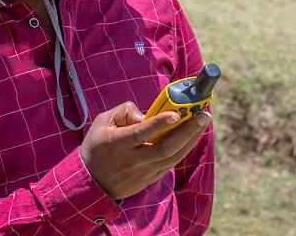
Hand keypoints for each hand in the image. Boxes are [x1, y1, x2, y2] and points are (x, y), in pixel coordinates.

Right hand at [78, 102, 209, 200]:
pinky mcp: (150, 179)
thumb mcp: (101, 122)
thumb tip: (144, 114)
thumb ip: (123, 112)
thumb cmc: (97, 146)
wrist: (92, 183)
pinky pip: (170, 164)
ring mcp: (143, 172)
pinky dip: (184, 150)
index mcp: (118, 144)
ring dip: (191, 139)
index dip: (160, 123)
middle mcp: (133, 160)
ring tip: (202, 121)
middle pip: (165, 147)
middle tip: (203, 114)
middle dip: (187, 131)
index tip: (176, 113)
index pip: (142, 133)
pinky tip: (192, 137)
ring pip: (172, 157)